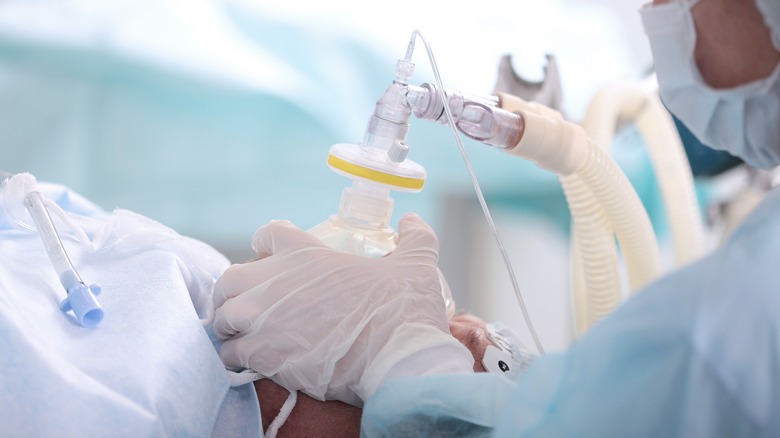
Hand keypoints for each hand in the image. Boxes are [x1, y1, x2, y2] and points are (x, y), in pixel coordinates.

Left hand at [213, 213, 472, 405]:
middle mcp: (276, 282)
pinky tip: (252, 363)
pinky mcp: (263, 354)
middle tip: (248, 304)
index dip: (265, 243)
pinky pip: (230, 355)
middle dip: (234, 291)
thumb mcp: (416, 264)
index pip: (268, 234)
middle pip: (230, 278)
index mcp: (306, 254)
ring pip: (223, 317)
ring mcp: (265, 318)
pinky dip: (237, 359)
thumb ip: (414, 239)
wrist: (397, 357)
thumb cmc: (404, 309)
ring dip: (232, 327)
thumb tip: (413, 221)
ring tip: (246, 336)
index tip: (266, 254)